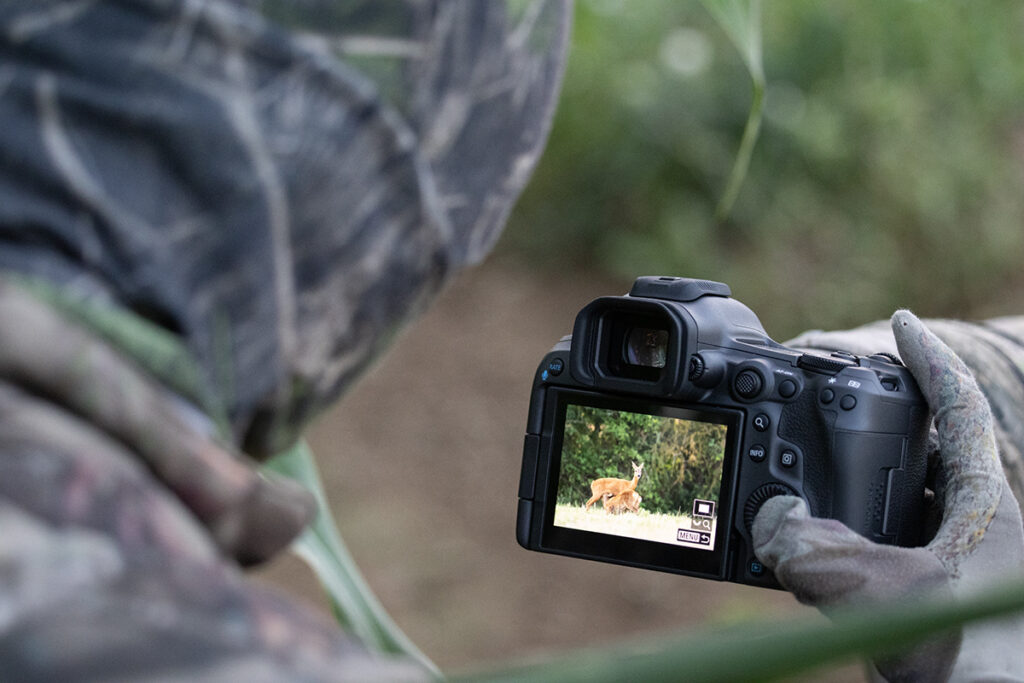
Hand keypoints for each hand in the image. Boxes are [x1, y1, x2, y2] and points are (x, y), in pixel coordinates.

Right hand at [753, 311, 1023, 681]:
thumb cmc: (977, 666)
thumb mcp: (887, 599)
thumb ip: (820, 555)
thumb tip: (769, 522)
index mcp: (982, 504)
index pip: (959, 407)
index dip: (929, 357)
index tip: (902, 321)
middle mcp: (969, 523)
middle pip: (925, 444)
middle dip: (878, 417)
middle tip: (829, 398)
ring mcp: (947, 557)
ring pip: (897, 496)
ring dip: (855, 478)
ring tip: (806, 465)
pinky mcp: (922, 590)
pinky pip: (878, 542)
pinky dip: (843, 530)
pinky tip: (811, 545)